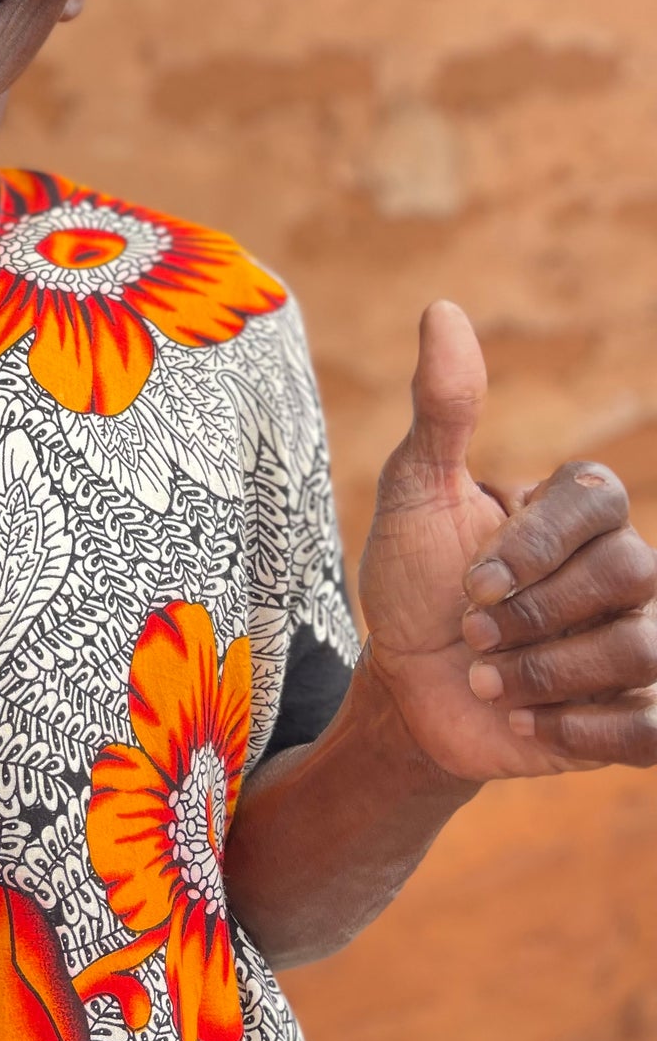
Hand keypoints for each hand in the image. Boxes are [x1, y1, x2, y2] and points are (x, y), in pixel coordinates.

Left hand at [358, 300, 656, 780]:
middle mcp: (623, 569)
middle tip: (470, 633)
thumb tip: (443, 309)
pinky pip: (656, 725)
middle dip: (534, 614)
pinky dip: (590, 730)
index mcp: (577, 511)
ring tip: (486, 682)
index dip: (538, 544)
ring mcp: (636, 641)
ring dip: (548, 672)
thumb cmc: (414, 582)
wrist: (408, 689)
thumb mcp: (414, 495)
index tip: (471, 581)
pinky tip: (533, 727)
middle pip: (630, 574)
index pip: (599, 498)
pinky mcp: (636, 715)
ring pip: (643, 650)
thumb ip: (442, 410)